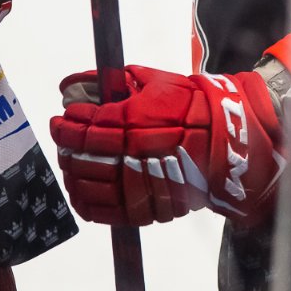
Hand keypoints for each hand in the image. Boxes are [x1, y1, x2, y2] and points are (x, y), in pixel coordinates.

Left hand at [50, 66, 282, 227]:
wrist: (229, 141)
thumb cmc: (195, 108)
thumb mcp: (157, 82)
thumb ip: (116, 81)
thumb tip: (77, 80)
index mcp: (132, 121)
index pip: (83, 126)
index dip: (66, 124)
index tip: (61, 120)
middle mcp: (131, 154)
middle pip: (80, 155)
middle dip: (66, 147)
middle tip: (65, 140)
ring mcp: (138, 183)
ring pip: (86, 183)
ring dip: (72, 172)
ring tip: (72, 163)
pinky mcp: (144, 206)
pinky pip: (101, 210)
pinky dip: (84, 201)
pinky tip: (81, 189)